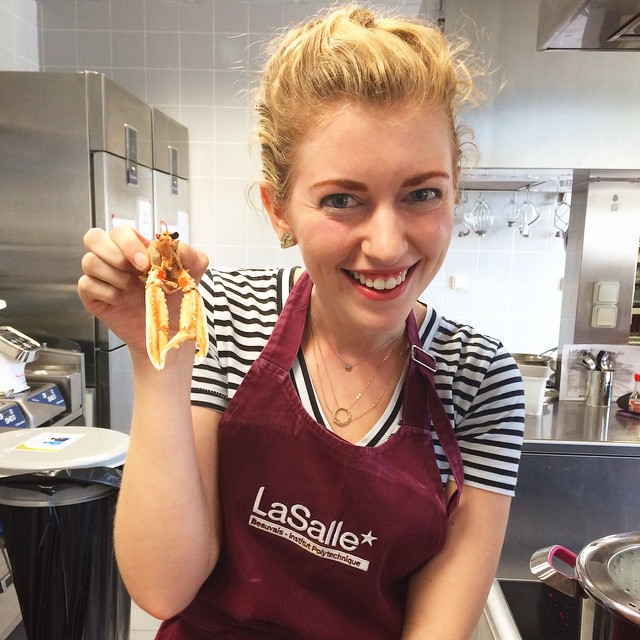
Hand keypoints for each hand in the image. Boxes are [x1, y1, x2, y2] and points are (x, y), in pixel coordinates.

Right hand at [78, 226, 208, 360]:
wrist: (167, 332)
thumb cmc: (175, 300)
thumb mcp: (193, 274)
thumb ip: (191, 255)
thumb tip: (176, 246)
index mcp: (135, 249)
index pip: (120, 231)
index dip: (129, 243)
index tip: (145, 263)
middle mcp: (115, 260)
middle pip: (93, 237)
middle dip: (114, 254)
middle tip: (135, 273)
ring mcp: (102, 277)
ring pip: (89, 261)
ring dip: (113, 276)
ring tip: (131, 289)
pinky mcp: (93, 297)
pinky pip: (86, 285)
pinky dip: (105, 292)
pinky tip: (121, 301)